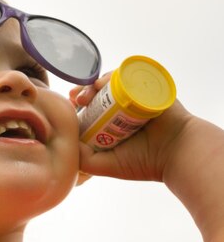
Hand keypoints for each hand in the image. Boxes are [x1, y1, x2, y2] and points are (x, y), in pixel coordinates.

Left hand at [69, 71, 195, 182]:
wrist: (176, 154)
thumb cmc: (143, 162)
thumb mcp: (104, 165)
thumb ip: (83, 159)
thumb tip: (66, 144)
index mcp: (112, 125)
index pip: (90, 110)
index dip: (77, 106)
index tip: (68, 107)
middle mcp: (123, 110)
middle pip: (98, 94)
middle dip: (83, 93)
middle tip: (77, 99)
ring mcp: (136, 97)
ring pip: (111, 83)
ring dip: (95, 84)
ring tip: (88, 93)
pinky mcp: (149, 87)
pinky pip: (130, 76)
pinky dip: (114, 76)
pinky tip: (102, 83)